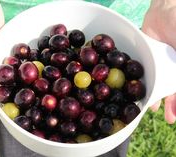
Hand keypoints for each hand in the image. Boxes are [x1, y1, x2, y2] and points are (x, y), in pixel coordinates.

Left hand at [142, 0, 175, 123]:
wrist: (167, 9)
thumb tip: (173, 87)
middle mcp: (171, 66)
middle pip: (172, 88)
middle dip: (173, 104)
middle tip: (171, 119)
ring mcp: (157, 62)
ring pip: (157, 82)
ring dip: (155, 96)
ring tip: (150, 109)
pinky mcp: (144, 56)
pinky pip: (141, 71)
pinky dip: (141, 81)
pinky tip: (138, 89)